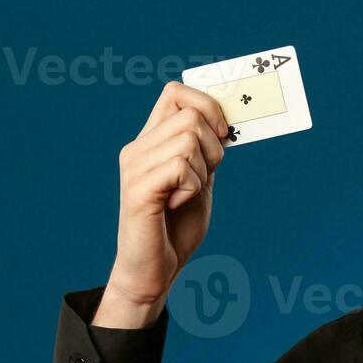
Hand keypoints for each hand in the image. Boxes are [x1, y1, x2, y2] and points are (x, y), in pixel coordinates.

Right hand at [95, 81, 228, 326]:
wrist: (155, 270)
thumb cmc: (176, 227)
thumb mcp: (200, 180)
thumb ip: (207, 151)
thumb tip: (228, 121)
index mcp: (151, 141)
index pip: (176, 92)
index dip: (208, 106)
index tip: (223, 136)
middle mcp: (138, 148)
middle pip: (190, 115)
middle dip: (213, 146)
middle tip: (202, 177)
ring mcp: (134, 167)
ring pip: (189, 140)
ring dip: (201, 172)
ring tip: (184, 195)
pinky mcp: (138, 189)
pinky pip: (180, 167)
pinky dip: (191, 188)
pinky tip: (175, 205)